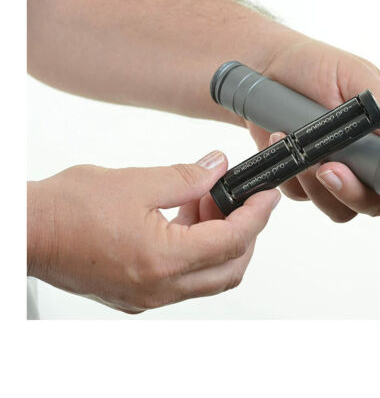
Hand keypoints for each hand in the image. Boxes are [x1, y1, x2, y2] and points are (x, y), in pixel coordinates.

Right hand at [27, 151, 279, 312]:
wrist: (26, 231)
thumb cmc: (66, 209)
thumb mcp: (137, 181)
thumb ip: (187, 176)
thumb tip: (217, 168)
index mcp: (163, 259)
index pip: (232, 240)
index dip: (257, 214)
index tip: (268, 195)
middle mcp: (160, 287)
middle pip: (230, 268)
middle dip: (245, 232)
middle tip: (240, 200)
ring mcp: (149, 296)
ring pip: (208, 277)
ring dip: (219, 241)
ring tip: (206, 204)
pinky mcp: (137, 294)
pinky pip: (184, 279)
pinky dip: (196, 252)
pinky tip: (184, 220)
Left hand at [247, 38, 379, 236]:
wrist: (267, 67)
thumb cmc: (316, 65)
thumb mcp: (352, 73)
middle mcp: (363, 159)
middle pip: (372, 202)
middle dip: (351, 192)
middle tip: (329, 168)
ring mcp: (332, 170)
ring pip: (336, 207)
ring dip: (317, 187)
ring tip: (299, 149)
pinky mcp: (301, 176)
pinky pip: (301, 195)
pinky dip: (290, 176)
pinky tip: (281, 142)